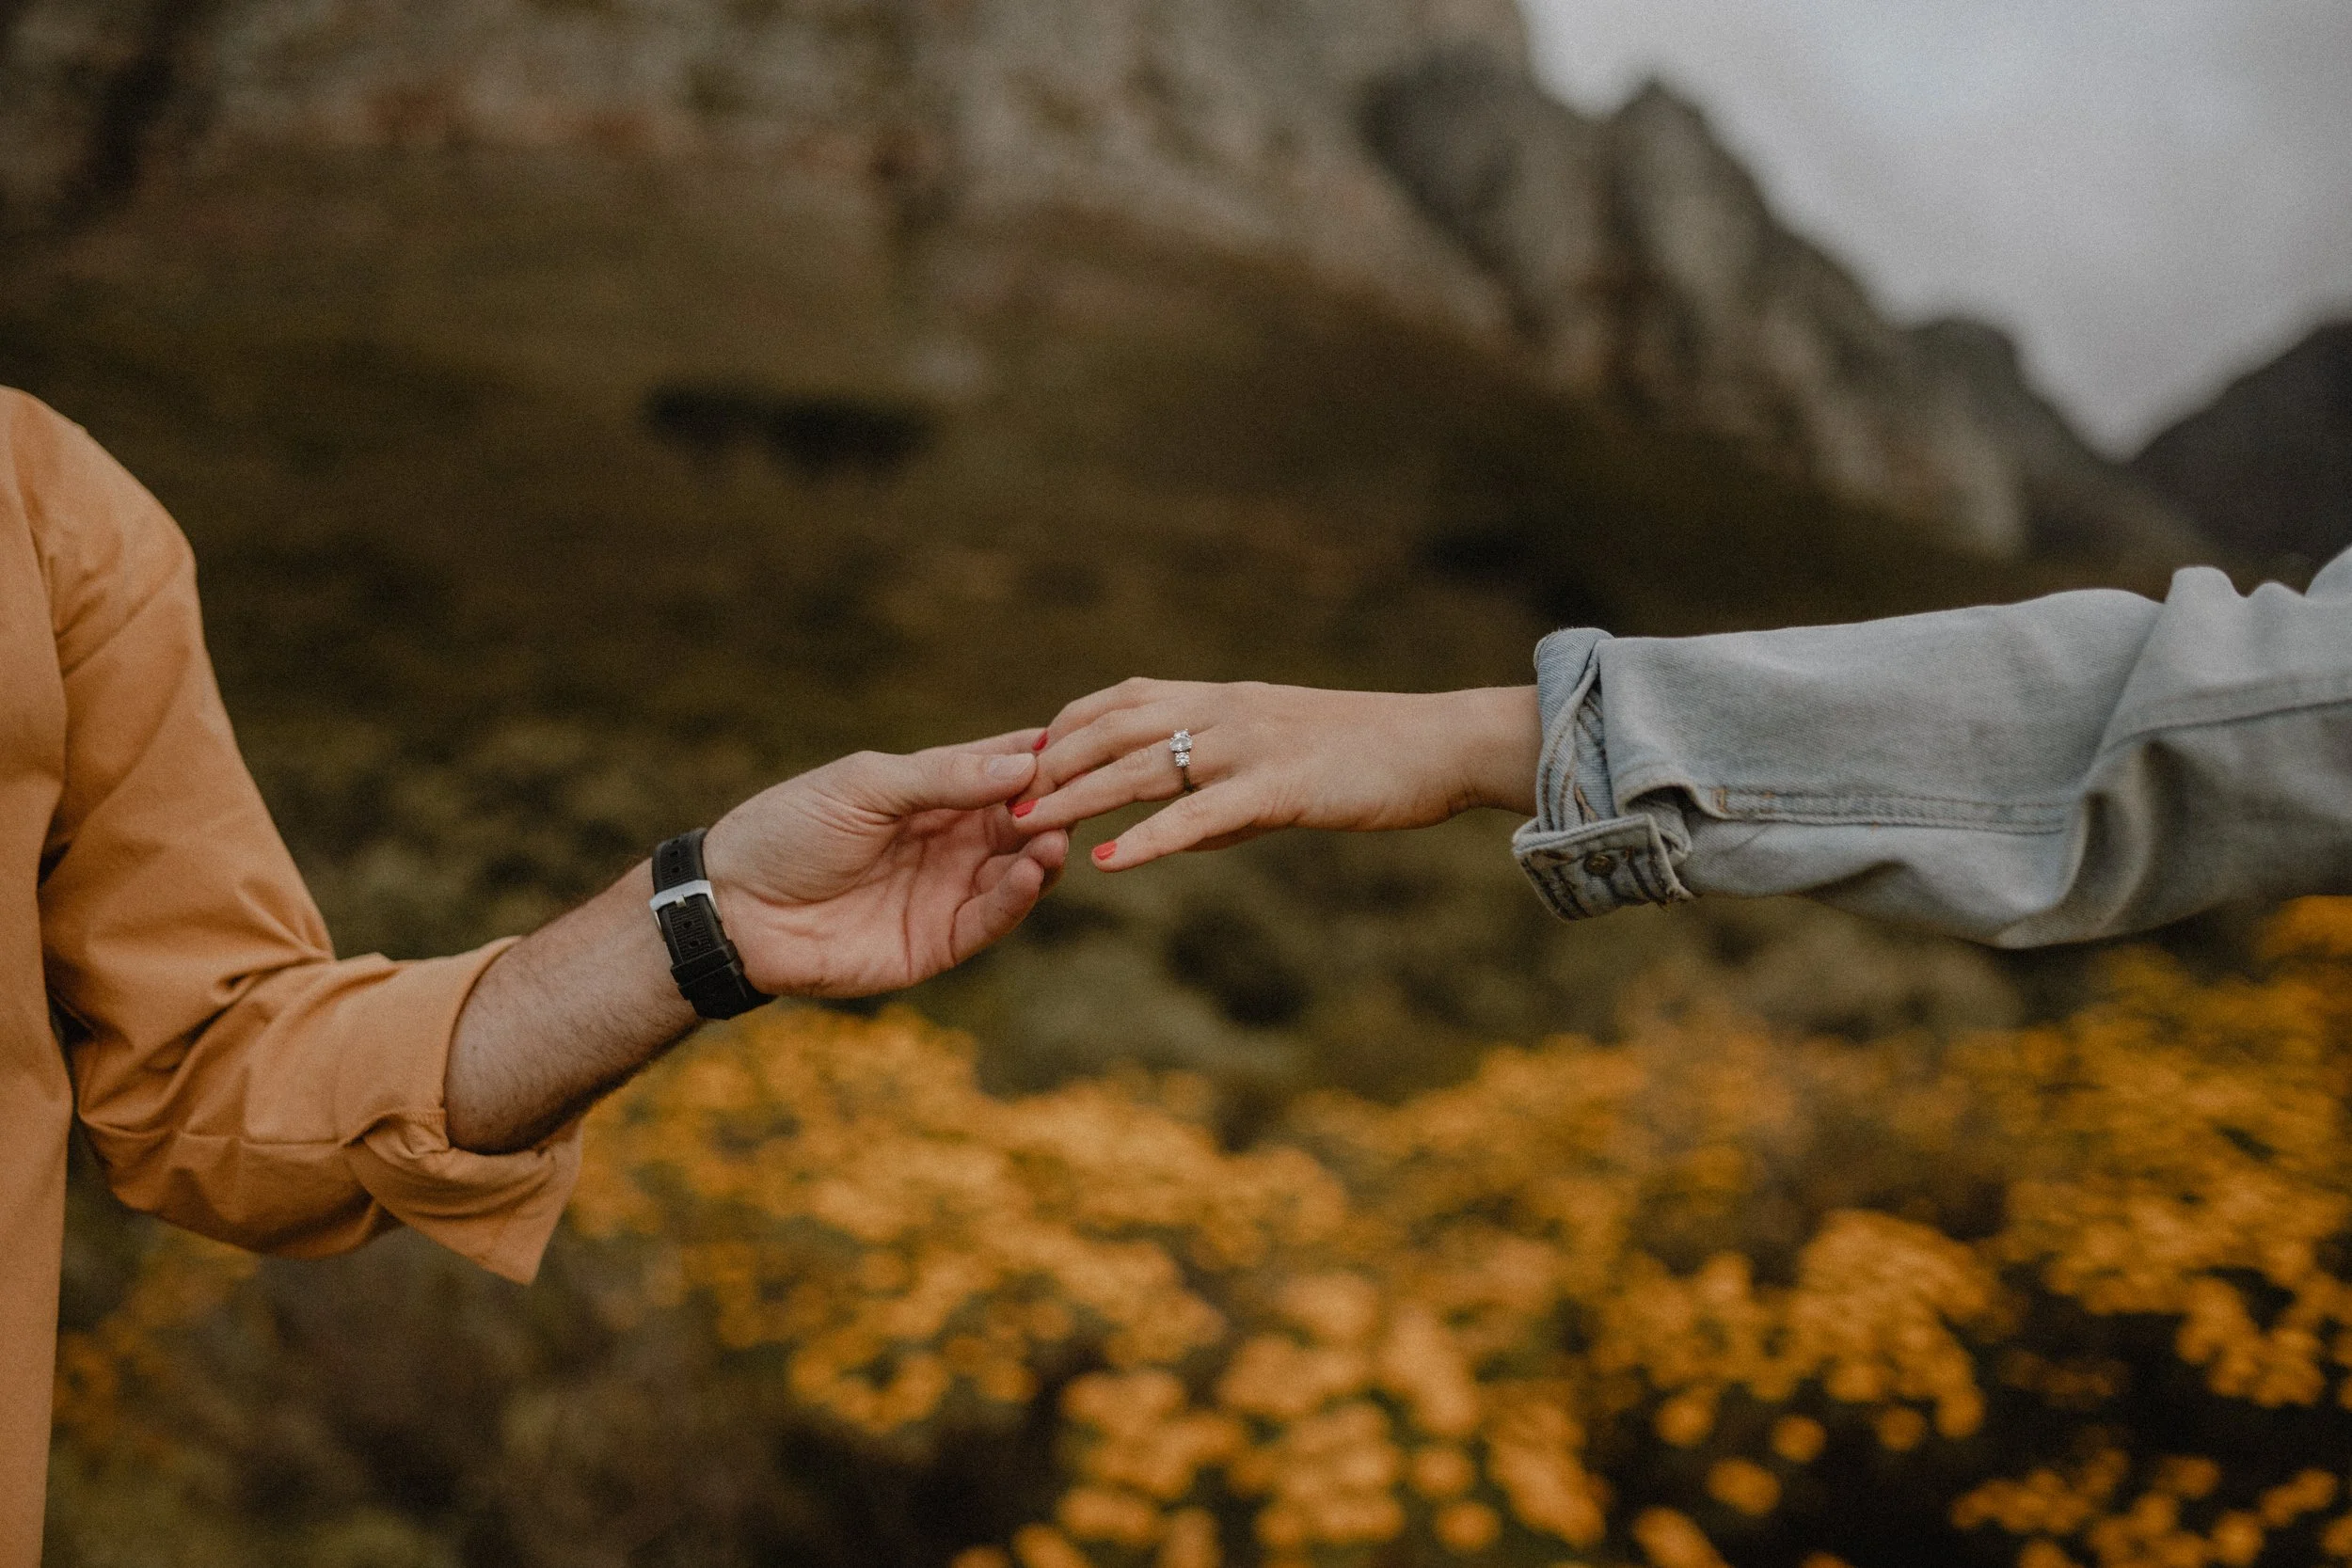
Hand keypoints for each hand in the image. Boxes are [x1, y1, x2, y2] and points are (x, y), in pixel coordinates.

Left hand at [704, 731, 1068, 995]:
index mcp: (931, 794)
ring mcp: (947, 893)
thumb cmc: (788, 830)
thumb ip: (942, 776)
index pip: (1001, 769)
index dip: (1040, 756)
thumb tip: (1024, 759)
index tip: (1081, 741)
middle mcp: (950, 842)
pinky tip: (1033, 871)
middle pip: (1023, 820)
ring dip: (1043, 852)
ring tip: (1056, 835)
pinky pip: (992, 920)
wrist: (734, 908)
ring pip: (1019, 871)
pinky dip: (1018, 897)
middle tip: (1080, 794)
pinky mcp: (938, 943)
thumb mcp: (865, 787)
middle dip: (1053, 806)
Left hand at [1010, 680, 1539, 869]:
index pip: (1117, 700)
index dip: (1062, 728)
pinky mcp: (1278, 788)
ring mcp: (1248, 746)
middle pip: (1110, 727)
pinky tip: (1107, 862)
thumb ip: (1224, 788)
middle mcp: (1222, 712)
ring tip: (1021, 826)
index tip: (1016, 759)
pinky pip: (1199, 816)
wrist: (1443, 742)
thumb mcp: (1284, 758)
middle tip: (992, 796)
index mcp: (1221, 699)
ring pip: (1140, 766)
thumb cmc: (1370, 757)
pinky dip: (1147, 839)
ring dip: (1074, 797)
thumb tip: (1180, 830)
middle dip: (1046, 762)